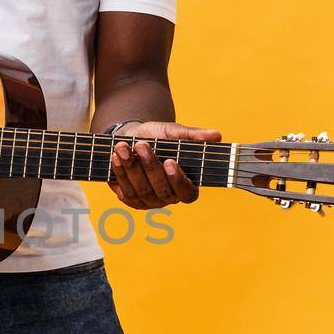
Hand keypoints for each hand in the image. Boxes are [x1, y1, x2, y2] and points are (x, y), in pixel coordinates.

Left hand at [107, 121, 221, 209]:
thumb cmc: (158, 137)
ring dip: (131, 168)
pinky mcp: (130, 199)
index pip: (187, 193)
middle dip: (150, 166)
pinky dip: (120, 172)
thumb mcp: (175, 133)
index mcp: (185, 185)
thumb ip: (194, 136)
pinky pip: (126, 190)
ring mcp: (149, 200)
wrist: (131, 137)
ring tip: (122, 146)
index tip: (170, 162)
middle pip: (161, 190)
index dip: (179, 181)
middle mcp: (168, 197)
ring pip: (142, 190)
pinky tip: (116, 157)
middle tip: (141, 145)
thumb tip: (217, 136)